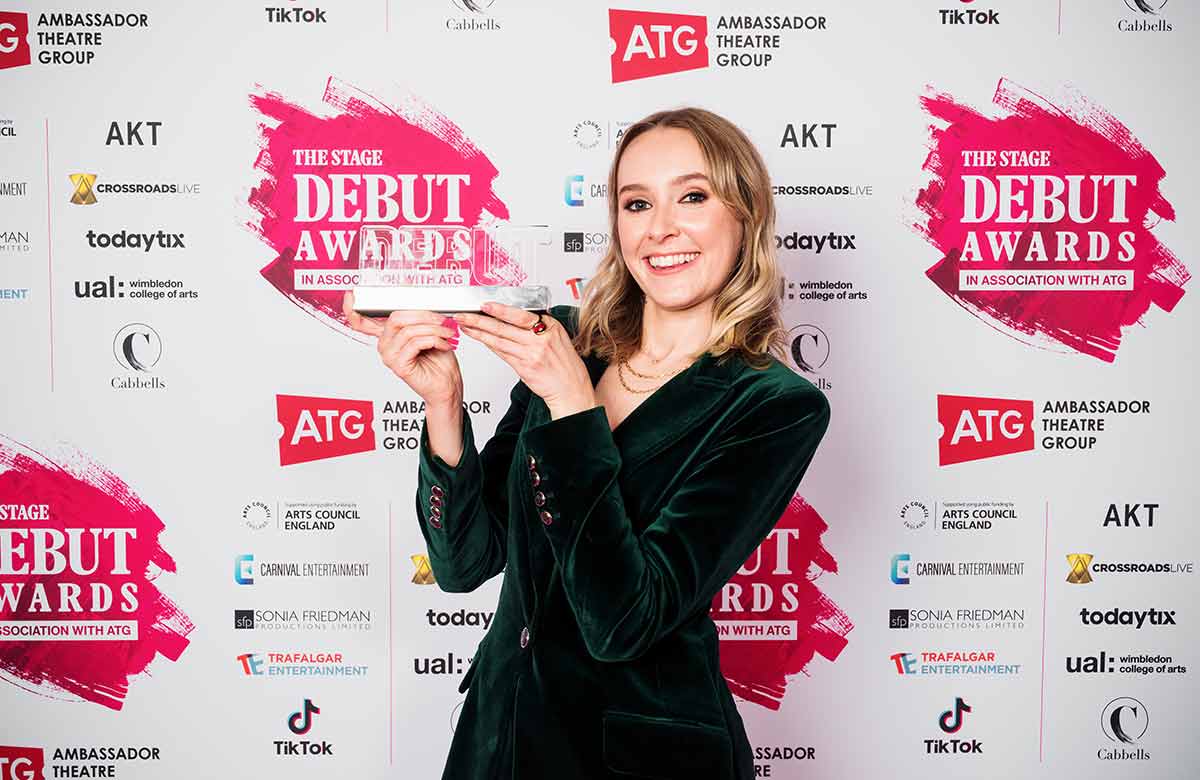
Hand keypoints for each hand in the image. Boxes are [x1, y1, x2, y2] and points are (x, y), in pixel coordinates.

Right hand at [342, 291, 463, 407]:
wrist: (447, 385)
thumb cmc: (439, 359)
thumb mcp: (427, 330)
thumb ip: (415, 312)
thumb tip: (408, 288)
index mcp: (387, 335)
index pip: (361, 322)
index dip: (352, 309)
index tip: (351, 295)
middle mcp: (384, 345)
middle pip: (395, 318)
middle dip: (422, 314)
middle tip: (441, 319)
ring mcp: (389, 356)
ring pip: (409, 330)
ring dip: (434, 329)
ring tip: (448, 333)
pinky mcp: (399, 365)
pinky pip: (416, 343)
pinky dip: (435, 340)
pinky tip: (444, 345)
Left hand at [453, 303, 595, 418]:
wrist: (571, 389)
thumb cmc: (565, 365)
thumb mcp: (558, 338)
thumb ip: (538, 328)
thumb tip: (513, 318)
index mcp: (550, 327)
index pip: (520, 315)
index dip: (499, 310)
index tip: (484, 305)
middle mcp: (541, 339)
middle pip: (504, 327)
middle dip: (480, 320)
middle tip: (464, 315)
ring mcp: (532, 354)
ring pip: (499, 340)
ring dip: (479, 333)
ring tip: (465, 327)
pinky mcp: (525, 368)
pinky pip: (503, 354)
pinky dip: (490, 346)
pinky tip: (480, 341)